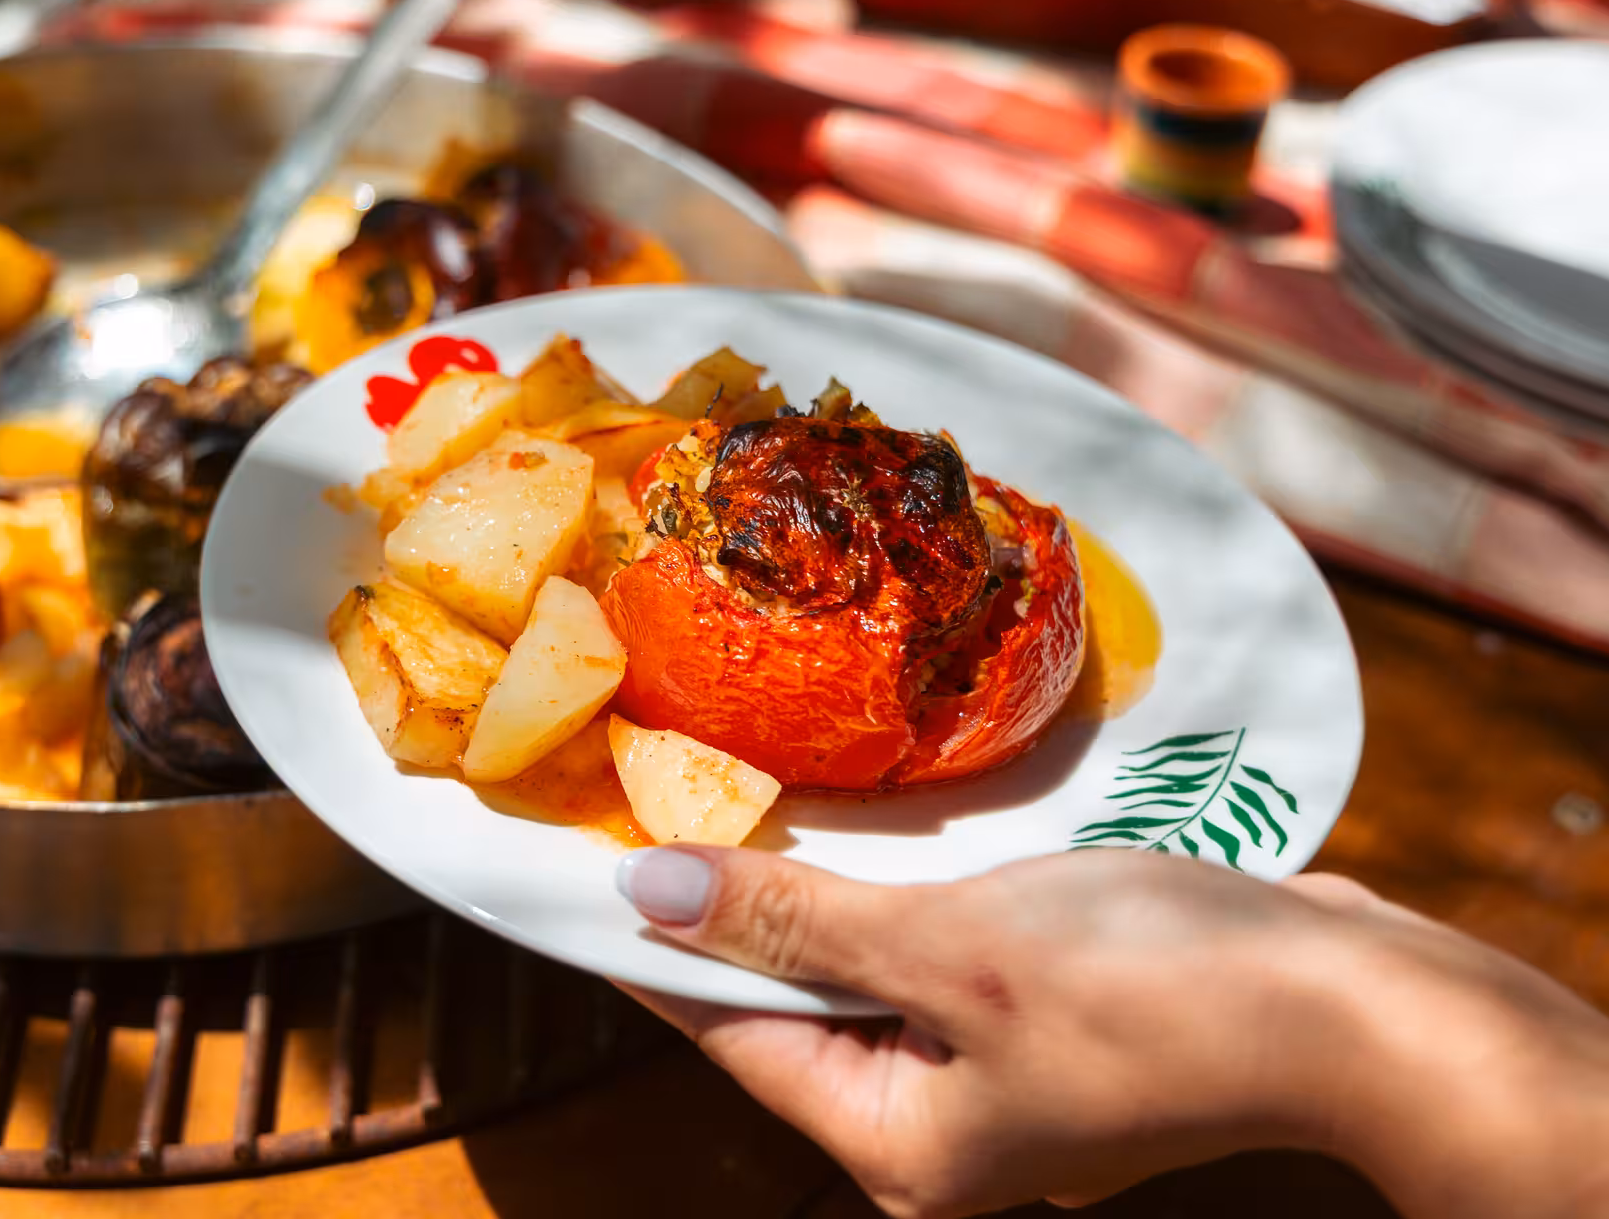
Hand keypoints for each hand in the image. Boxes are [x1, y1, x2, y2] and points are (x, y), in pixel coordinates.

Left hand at [614, 846, 1608, 1217]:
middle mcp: (939, 1129)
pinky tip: (882, 826)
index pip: (734, 1031)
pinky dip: (907, 891)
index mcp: (900, 1147)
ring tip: (754, 798)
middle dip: (741, 905)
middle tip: (670, 798)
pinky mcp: (1050, 1020)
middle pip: (796, 1002)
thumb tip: (646, 902)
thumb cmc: (1155, 991)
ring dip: (826, 887)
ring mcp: (1001, 1077)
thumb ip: (794, 927)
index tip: (587, 865)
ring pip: (870, 966)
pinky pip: (941, 951)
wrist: (1356, 1002)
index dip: (655, 945)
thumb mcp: (949, 949)